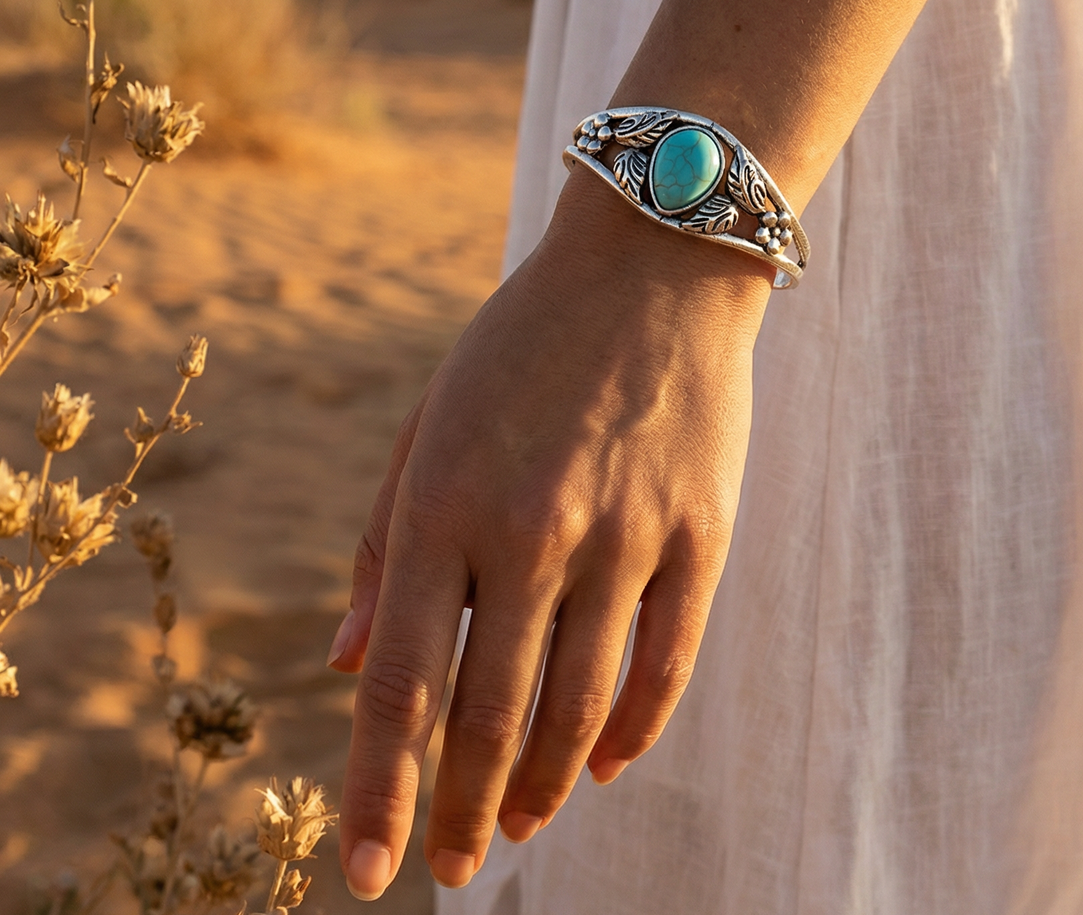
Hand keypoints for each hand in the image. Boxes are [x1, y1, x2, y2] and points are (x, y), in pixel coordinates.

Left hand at [329, 171, 771, 898]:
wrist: (652, 266)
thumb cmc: (521, 344)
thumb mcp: (429, 424)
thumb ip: (385, 547)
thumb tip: (347, 664)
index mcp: (444, 502)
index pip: (402, 685)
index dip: (380, 793)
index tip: (370, 876)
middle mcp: (531, 531)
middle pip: (491, 718)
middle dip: (465, 810)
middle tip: (457, 864)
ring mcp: (624, 535)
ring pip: (581, 708)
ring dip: (546, 785)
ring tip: (523, 823)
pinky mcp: (698, 534)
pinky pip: (666, 664)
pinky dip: (632, 733)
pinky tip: (604, 767)